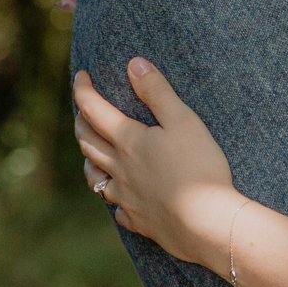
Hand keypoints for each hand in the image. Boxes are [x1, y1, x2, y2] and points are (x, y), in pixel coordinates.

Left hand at [73, 59, 243, 268]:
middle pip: (87, 142)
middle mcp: (119, 168)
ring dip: (89, 159)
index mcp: (128, 141)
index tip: (81, 76)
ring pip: (94, 176)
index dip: (83, 90)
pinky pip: (117, 208)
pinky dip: (114, 198)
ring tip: (92, 152)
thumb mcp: (184, 121)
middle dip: (81, 121)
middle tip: (84, 109)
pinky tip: (121, 198)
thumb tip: (134, 64)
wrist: (206, 223)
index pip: (94, 110)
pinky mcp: (138, 220)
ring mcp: (125, 197)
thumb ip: (158, 92)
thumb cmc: (199, 168)